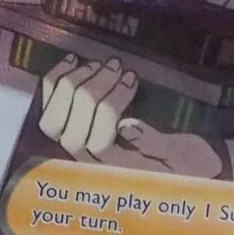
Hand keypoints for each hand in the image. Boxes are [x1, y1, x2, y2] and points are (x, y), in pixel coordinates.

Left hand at [37, 54, 223, 178]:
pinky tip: (73, 61)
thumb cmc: (185, 160)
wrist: (183, 165)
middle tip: (116, 65)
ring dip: (72, 85)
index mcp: (119, 172)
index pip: (98, 143)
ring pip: (53, 121)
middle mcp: (91, 165)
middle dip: (90, 92)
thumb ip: (154, 143)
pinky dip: (54, 83)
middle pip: (71, 131)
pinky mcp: (70, 131)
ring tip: (99, 64)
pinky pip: (48, 110)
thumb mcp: (180, 155)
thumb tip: (127, 126)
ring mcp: (77, 149)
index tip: (131, 78)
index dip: (109, 106)